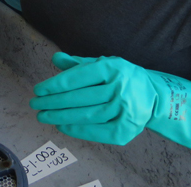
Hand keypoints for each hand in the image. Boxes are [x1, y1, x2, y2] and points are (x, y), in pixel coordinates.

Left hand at [30, 53, 190, 154]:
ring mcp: (124, 109)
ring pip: (86, 114)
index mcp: (113, 67)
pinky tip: (61, 125)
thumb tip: (55, 59)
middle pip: (80, 97)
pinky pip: (96, 130)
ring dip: (61, 116)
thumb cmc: (123, 77)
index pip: (78, 77)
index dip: (56, 85)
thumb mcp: (103, 64)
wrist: (154, 96)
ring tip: (44, 115)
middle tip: (35, 104)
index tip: (39, 90)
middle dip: (54, 102)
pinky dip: (77, 129)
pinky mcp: (126, 129)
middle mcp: (120, 87)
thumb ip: (78, 64)